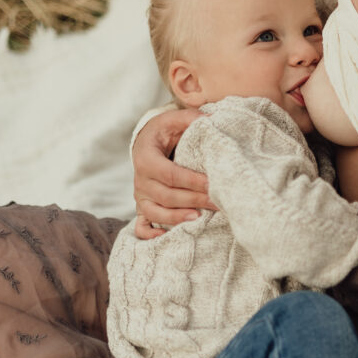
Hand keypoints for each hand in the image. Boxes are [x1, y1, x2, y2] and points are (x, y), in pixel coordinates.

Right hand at [133, 110, 214, 236]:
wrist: (147, 143)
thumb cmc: (164, 132)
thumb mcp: (174, 119)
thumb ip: (192, 118)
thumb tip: (213, 120)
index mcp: (146, 159)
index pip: (169, 174)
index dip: (191, 181)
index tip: (213, 183)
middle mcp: (140, 180)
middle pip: (166, 196)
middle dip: (193, 199)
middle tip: (217, 201)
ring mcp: (140, 196)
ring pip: (155, 212)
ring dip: (177, 218)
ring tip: (198, 218)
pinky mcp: (142, 207)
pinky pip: (142, 226)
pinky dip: (150, 235)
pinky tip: (166, 238)